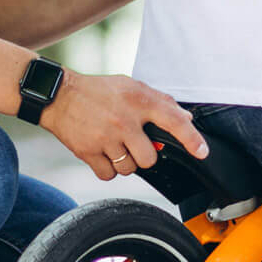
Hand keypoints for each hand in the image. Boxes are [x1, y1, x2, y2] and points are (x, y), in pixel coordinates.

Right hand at [43, 70, 207, 180]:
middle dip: (144, 155)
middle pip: (150, 158)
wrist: (59, 96)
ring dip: (125, 162)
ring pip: (129, 169)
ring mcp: (106, 138)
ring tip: (114, 145)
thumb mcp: (131, 86)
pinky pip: (108, 175)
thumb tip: (186, 118)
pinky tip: (102, 152)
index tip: (202, 152)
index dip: (192, 139)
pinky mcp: (88, 152)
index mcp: (139, 100)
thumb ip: (159, 102)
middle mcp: (124, 120)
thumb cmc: (98, 91)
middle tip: (132, 142)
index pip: (174, 121)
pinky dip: (107, 169)